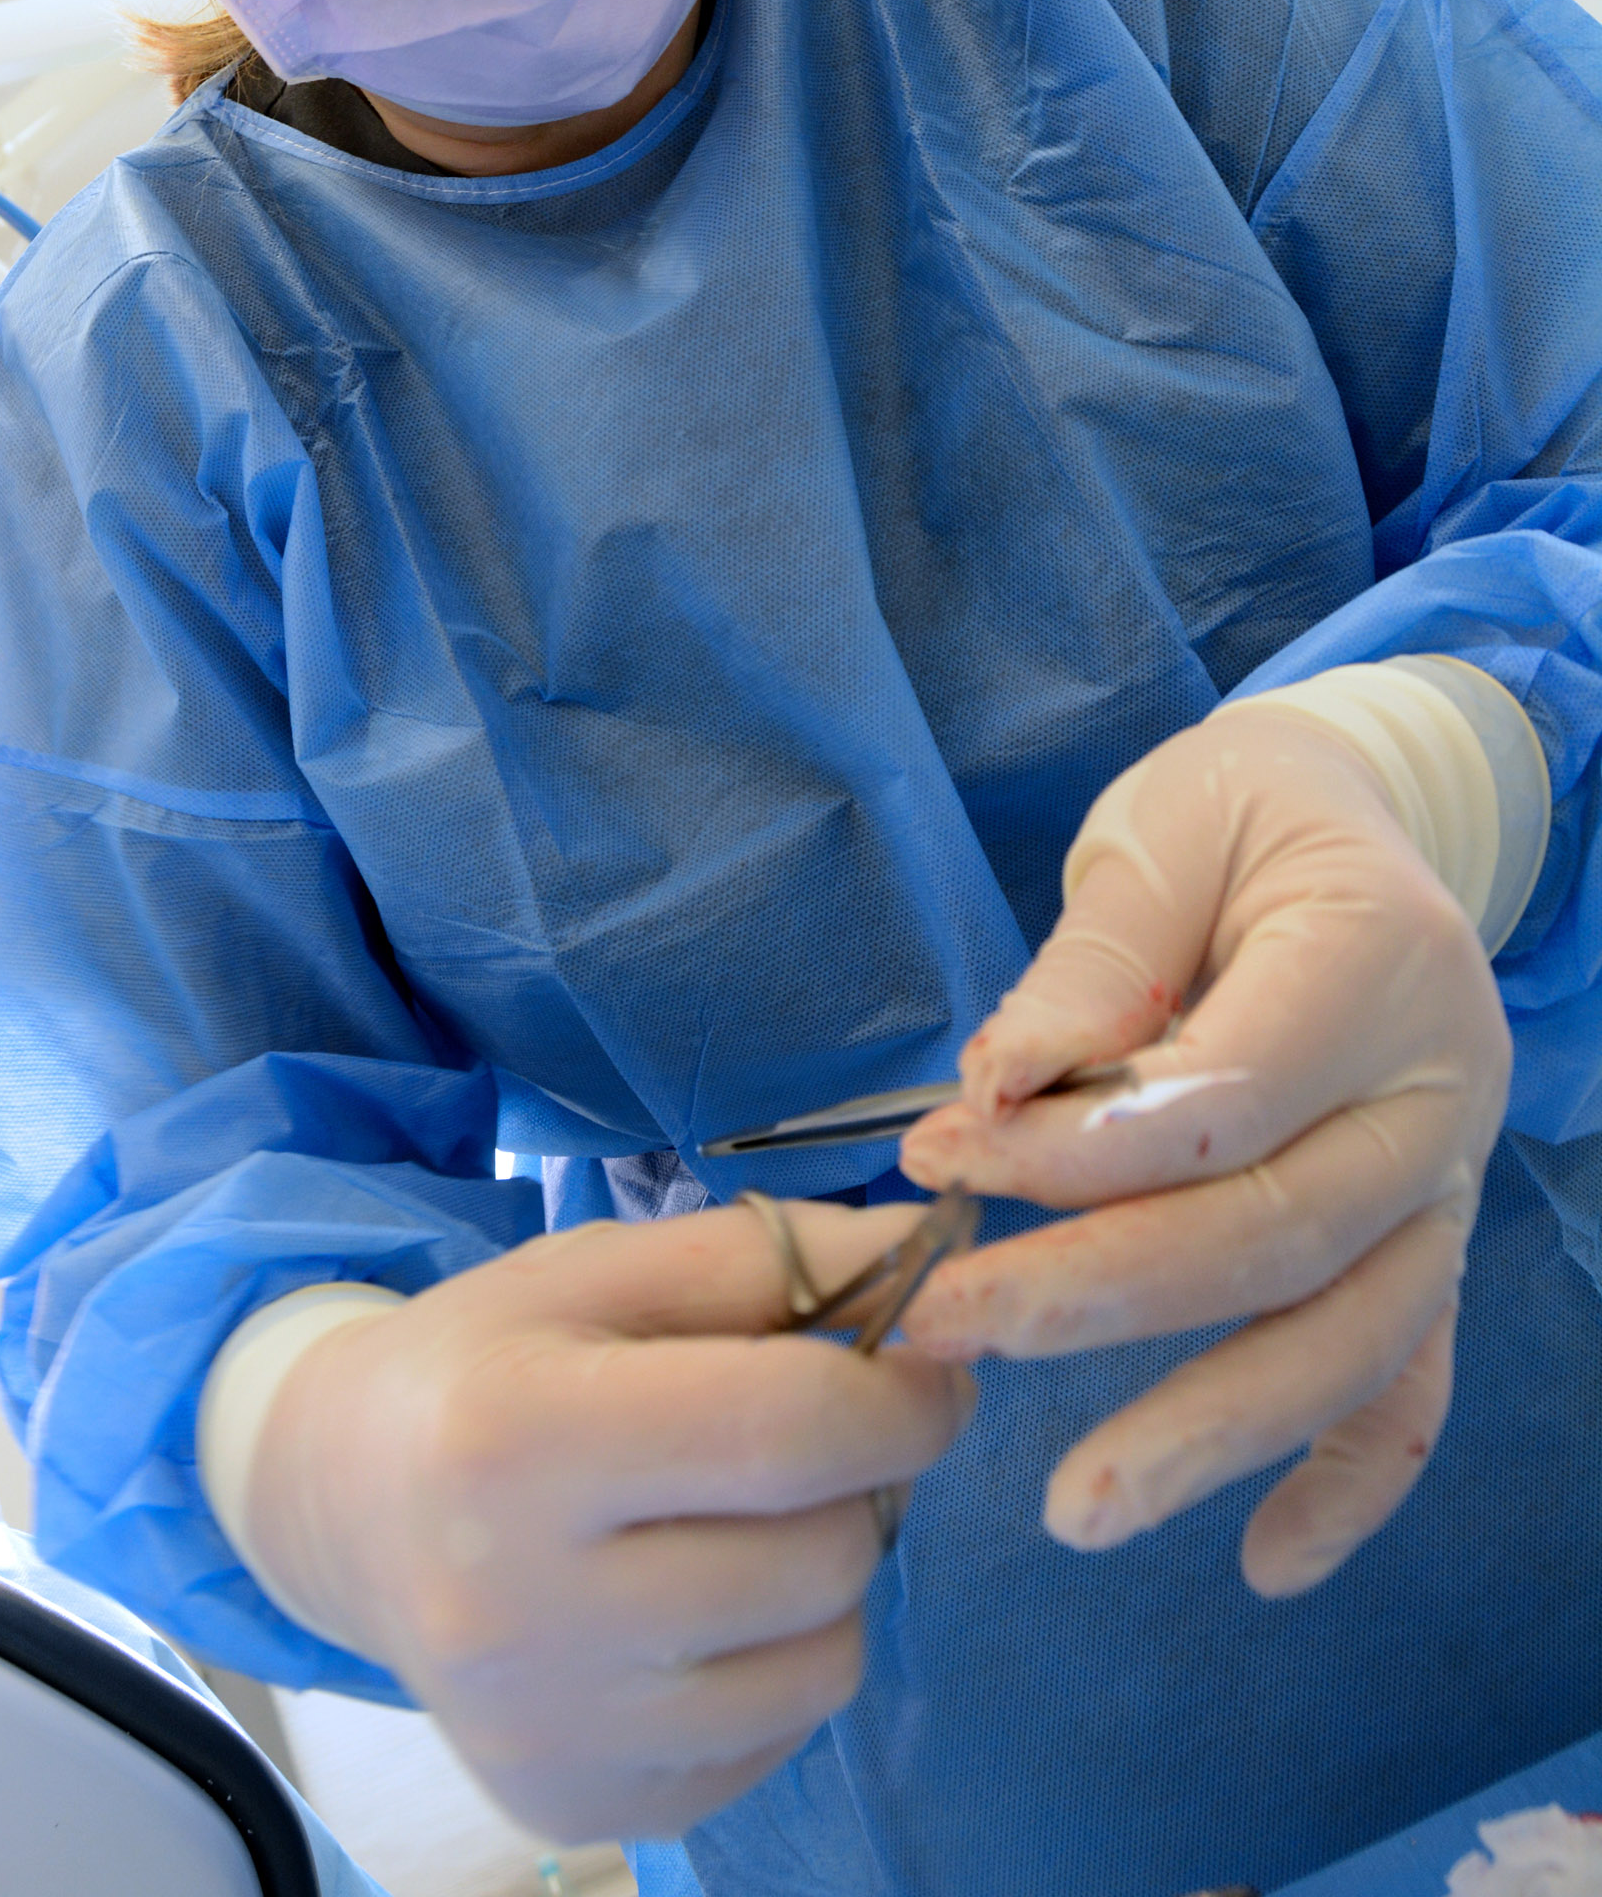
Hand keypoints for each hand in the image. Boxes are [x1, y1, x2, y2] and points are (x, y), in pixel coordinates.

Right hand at [241, 1203, 973, 1840]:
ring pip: (824, 1664)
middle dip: (860, 1482)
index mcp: (517, 1435)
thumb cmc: (487, 1364)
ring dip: (825, 1579)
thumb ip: (767, 1256)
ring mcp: (551, 1730)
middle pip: (822, 1554)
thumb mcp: (599, 1269)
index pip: (787, 1428)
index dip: (902, 1395)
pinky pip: (777, 1740)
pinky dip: (774, 1665)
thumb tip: (932, 1265)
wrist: (343, 1508)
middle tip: (809, 1441)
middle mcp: (521, 1607)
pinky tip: (698, 1607)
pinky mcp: (582, 1805)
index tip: (932, 1370)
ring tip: (744, 1522)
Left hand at [895, 700, 1510, 1595]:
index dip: (1080, 1143)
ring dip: (1212, 1430)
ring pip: (1348, 1336)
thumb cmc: (1232, 824)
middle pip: (1277, 1231)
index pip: (1230, 1090)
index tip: (939, 1156)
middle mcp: (1438, 1088)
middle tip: (940, 1332)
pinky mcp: (1426, 1247)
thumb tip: (1001, 1087)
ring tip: (1076, 1514)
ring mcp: (1447, 1184)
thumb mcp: (1160, 836)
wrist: (1347, 821)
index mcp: (1376, 958)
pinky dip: (1351, 1486)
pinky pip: (1413, 1387)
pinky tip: (1265, 1565)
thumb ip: (1093, 967)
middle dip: (1097, 1295)